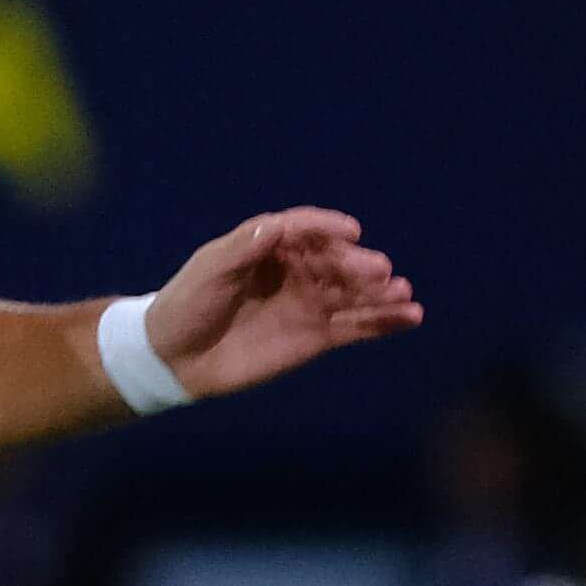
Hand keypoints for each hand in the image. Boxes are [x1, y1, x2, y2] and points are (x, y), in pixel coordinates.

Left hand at [146, 210, 421, 400]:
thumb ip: (243, 248)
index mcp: (270, 246)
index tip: (350, 233)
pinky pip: (356, 327)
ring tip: (403, 294)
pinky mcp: (316, 337)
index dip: (328, 228)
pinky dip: (383, 322)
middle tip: (381, 272)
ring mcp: (310, 304)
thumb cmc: (187, 305)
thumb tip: (278, 226)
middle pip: (335, 262)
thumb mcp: (209, 270)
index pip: (305, 230)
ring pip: (353, 294)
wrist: (174, 359)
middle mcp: (297, 271)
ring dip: (381, 293)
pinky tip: (410, 317)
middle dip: (359, 265)